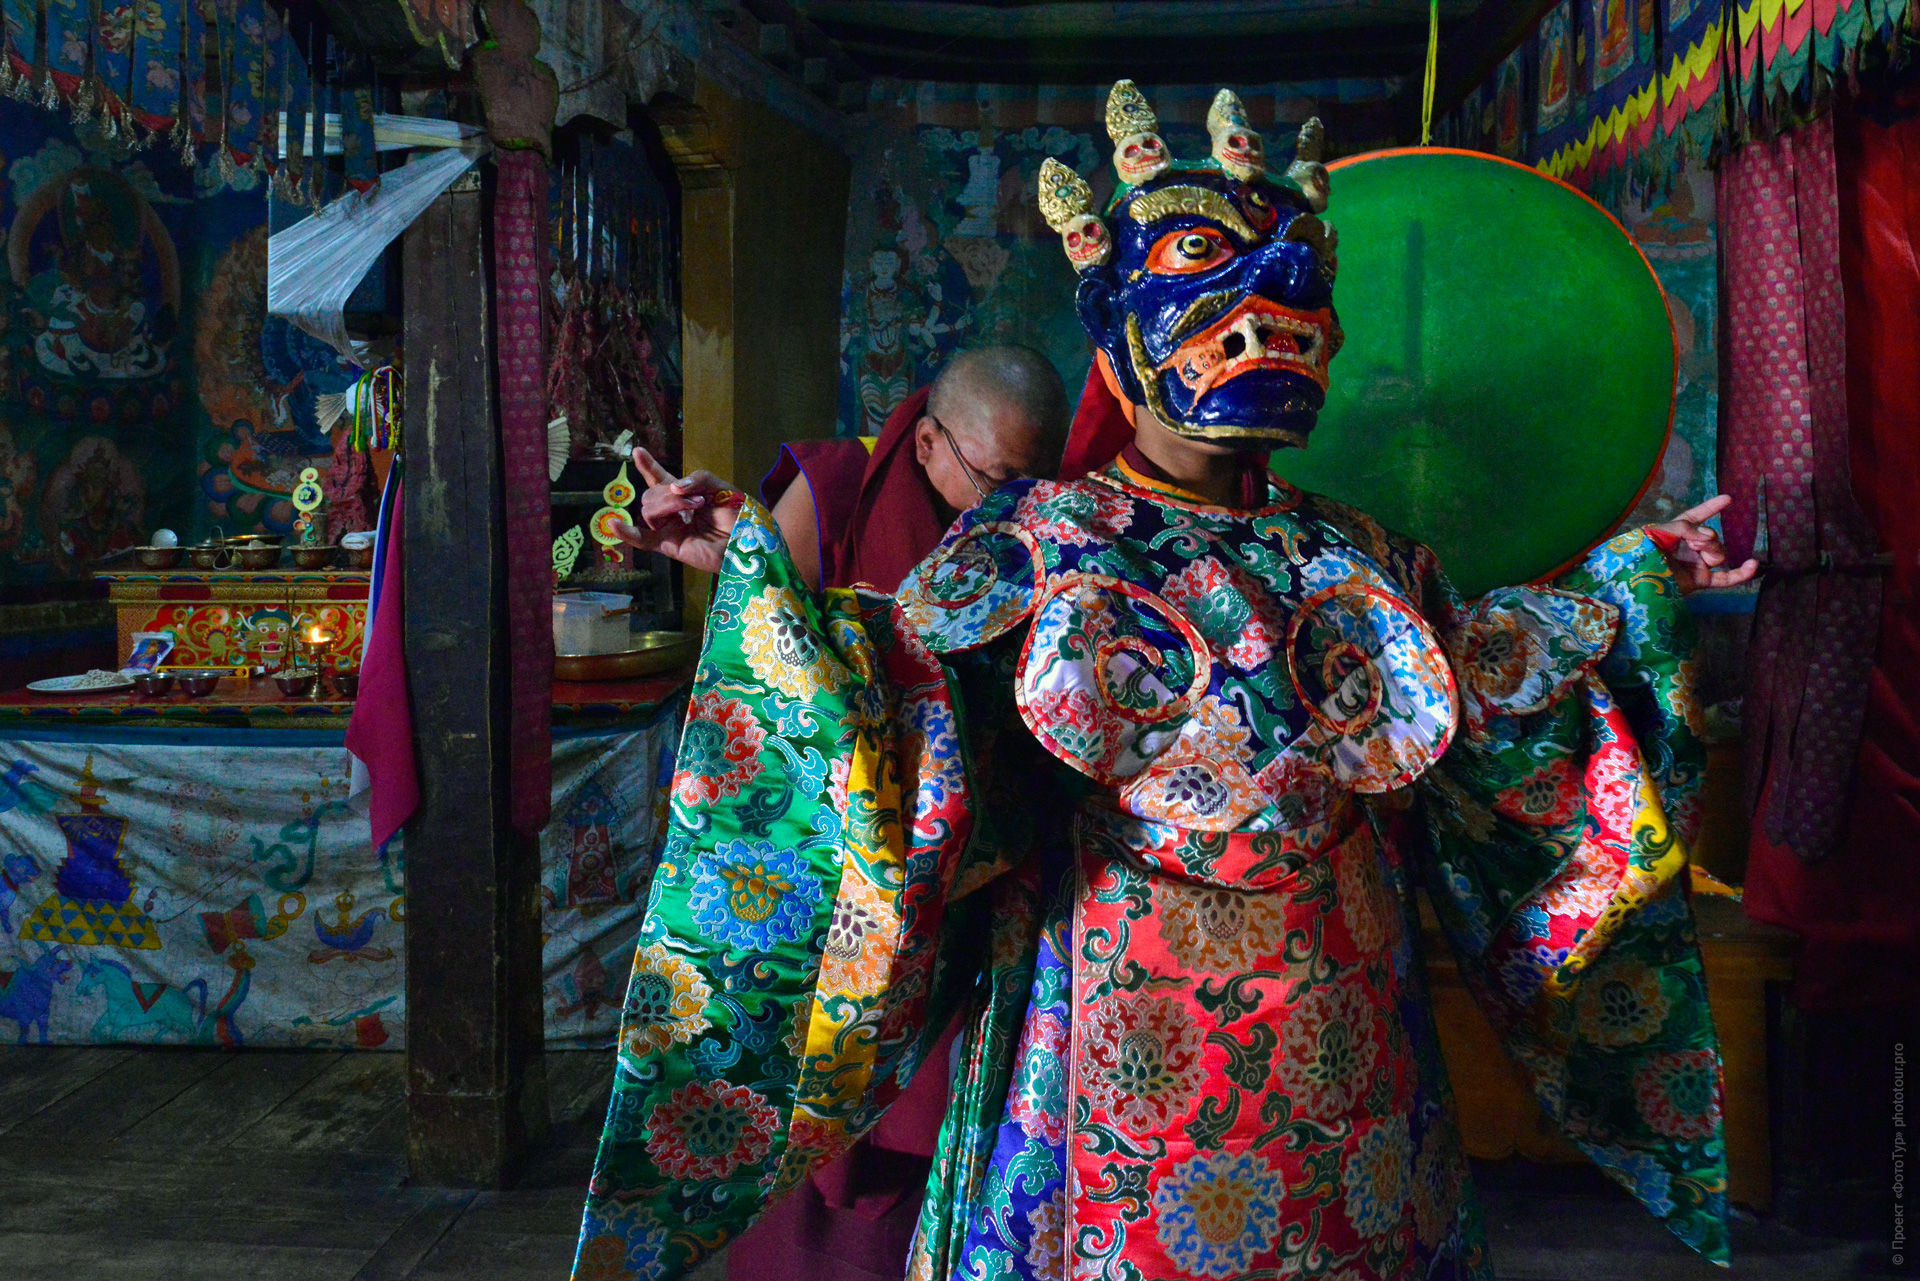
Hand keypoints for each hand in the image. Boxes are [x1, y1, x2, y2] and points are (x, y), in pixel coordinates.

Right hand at [610, 447, 742, 576]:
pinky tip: (614, 525)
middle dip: (672, 493)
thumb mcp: (720, 487)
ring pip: (649, 510)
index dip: (648, 466)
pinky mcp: (670, 545)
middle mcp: (673, 511)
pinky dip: (626, 533)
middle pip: (652, 494)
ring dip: (670, 505)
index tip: (637, 451)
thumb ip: (698, 479)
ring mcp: (669, 528)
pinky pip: (642, 540)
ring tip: (694, 510)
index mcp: (684, 494)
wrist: (747, 540)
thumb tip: (673, 487)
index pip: (659, 478)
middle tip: (699, 501)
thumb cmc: (737, 514)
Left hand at [1648, 495, 1758, 593]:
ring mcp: (1696, 563)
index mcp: (1678, 531)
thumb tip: (1708, 537)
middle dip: (1708, 537)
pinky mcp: (1700, 580)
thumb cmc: (1644, 550)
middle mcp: (1689, 547)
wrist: (1637, 577)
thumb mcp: (1660, 530)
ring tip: (1700, 554)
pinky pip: (1726, 578)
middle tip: (1694, 543)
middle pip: (1712, 537)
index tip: (1727, 499)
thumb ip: (1686, 527)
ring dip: (1714, 550)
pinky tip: (1753, 566)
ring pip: (1719, 553)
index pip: (1697, 516)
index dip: (1711, 507)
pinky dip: (1741, 573)